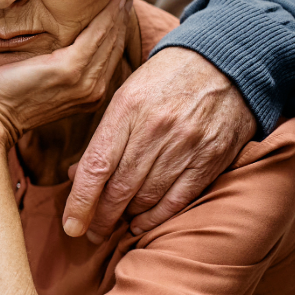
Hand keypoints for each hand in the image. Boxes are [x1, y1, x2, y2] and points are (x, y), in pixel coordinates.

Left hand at [0, 0, 130, 146]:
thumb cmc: (6, 96)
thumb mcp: (42, 82)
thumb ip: (62, 68)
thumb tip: (65, 45)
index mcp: (89, 95)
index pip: (109, 56)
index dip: (117, 29)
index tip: (121, 5)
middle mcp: (93, 91)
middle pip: (114, 46)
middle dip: (121, 18)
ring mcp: (82, 82)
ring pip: (108, 38)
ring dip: (118, 12)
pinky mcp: (68, 69)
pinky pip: (95, 35)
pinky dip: (106, 16)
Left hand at [63, 46, 256, 240]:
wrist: (224, 62)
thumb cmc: (165, 80)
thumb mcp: (126, 96)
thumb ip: (104, 138)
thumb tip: (76, 176)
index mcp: (127, 110)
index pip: (96, 167)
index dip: (80, 201)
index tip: (70, 225)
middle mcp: (156, 129)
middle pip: (120, 187)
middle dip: (101, 217)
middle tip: (89, 233)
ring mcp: (186, 145)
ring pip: (147, 196)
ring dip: (126, 217)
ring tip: (113, 226)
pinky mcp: (211, 157)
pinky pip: (178, 198)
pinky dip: (157, 217)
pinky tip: (141, 224)